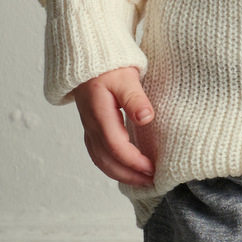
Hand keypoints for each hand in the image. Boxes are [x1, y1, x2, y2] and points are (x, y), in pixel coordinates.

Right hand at [71, 65, 155, 184]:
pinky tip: (126, 170)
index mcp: (100, 115)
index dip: (134, 162)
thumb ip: (135, 99)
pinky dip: (112, 166)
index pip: (116, 147)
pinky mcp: (91, 128)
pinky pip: (98, 154)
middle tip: (151, 182)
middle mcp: (91, 125)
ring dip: (120, 174)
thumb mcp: (126, 78)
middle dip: (129, 175)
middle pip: (107, 160)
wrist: (89, 59)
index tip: (153, 169)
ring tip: (142, 181)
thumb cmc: (110, 67)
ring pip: (100, 160)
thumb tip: (146, 118)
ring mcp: (89, 128)